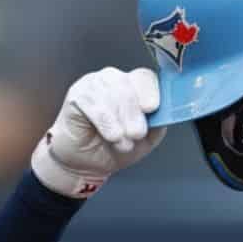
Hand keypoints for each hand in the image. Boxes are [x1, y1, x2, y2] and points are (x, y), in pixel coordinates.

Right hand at [31, 67, 166, 198]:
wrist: (86, 164)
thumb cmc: (112, 148)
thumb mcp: (145, 140)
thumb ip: (157, 125)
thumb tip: (166, 114)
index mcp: (132, 86)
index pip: (145, 77)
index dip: (150, 91)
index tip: (152, 108)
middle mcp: (113, 80)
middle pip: (128, 85)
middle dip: (134, 115)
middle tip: (135, 135)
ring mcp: (93, 85)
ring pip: (112, 94)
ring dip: (120, 122)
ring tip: (120, 141)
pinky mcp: (77, 95)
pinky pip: (94, 104)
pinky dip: (105, 122)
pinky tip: (110, 135)